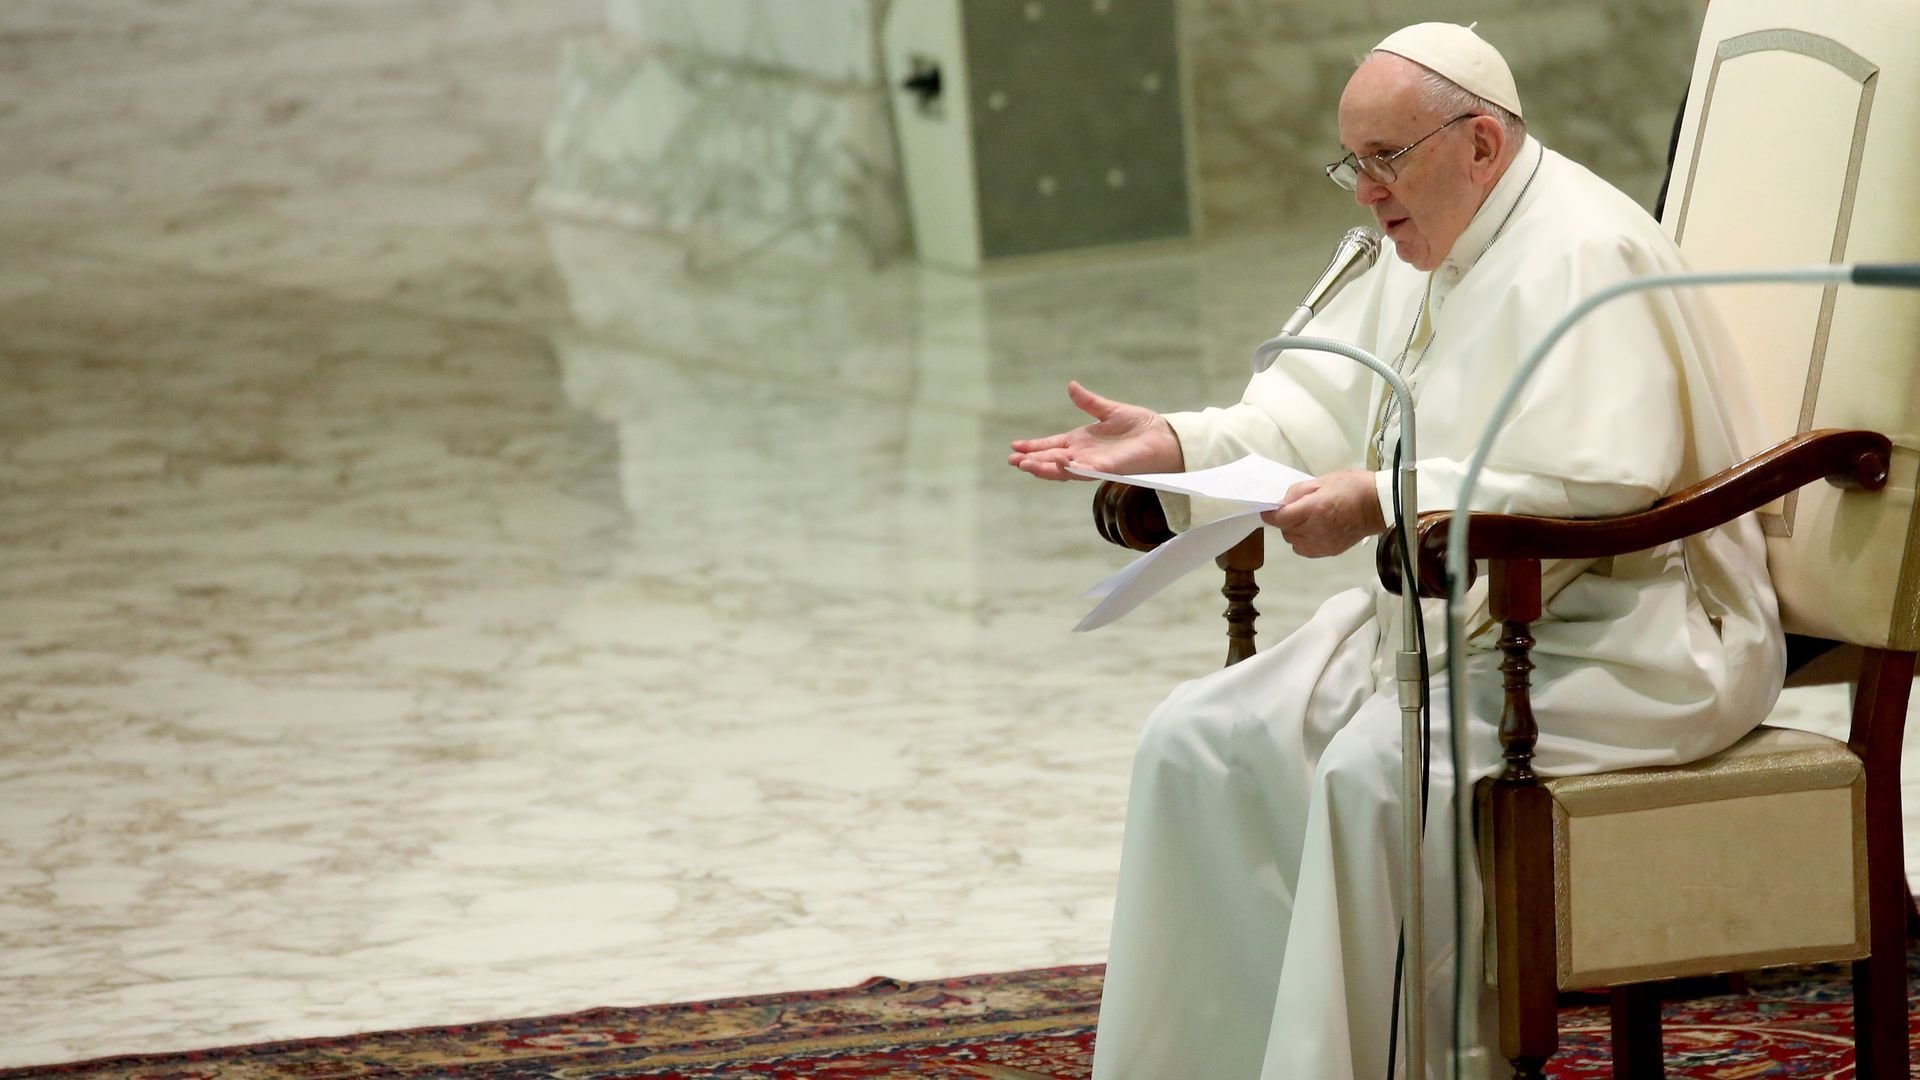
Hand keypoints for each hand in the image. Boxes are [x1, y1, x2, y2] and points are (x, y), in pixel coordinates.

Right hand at [1007, 381, 1183, 480]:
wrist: (1164, 437)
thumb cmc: (1140, 426)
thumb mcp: (1109, 410)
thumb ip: (1089, 401)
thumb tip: (1071, 386)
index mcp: (1082, 442)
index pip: (1052, 446)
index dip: (1034, 447)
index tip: (1015, 447)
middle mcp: (1084, 455)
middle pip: (1051, 460)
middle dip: (1032, 461)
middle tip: (1012, 460)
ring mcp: (1095, 464)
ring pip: (1063, 470)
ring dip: (1044, 468)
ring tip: (1025, 465)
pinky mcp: (1109, 468)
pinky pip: (1087, 470)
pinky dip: (1071, 468)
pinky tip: (1057, 463)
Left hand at [1260, 469, 1386, 557]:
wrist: (1379, 505)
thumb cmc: (1353, 488)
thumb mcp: (1322, 480)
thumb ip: (1298, 492)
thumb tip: (1283, 503)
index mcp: (1313, 509)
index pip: (1280, 519)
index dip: (1270, 515)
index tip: (1268, 511)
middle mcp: (1314, 530)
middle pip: (1285, 531)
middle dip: (1287, 521)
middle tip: (1298, 510)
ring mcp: (1322, 544)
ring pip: (1293, 542)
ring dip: (1295, 532)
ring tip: (1308, 520)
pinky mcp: (1329, 551)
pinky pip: (1305, 550)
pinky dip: (1304, 542)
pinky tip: (1314, 531)